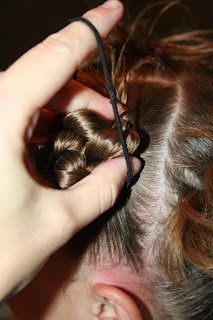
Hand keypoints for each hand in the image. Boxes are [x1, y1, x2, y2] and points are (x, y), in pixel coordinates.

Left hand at [0, 0, 139, 301]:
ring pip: (36, 95)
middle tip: (116, 120)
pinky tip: (66, 144)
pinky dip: (50, 123)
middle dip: (89, 93)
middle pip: (49, 77)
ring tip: (97, 135)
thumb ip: (100, 191)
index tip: (114, 10)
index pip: (54, 56)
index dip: (89, 30)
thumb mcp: (56, 221)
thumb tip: (126, 169)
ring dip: (72, 109)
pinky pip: (22, 114)